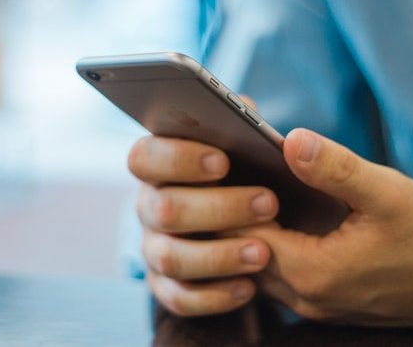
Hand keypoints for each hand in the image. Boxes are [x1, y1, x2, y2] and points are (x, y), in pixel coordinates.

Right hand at [128, 135, 278, 315]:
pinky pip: (179, 298)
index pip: (144, 157)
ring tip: (263, 253)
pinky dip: (214, 296)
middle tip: (268, 203)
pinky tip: (249, 288)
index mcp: (157, 165)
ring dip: (218, 256)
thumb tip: (249, 113)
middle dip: (218, 208)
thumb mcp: (244, 144)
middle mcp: (149, 206)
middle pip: (163, 209)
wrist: (251, 222)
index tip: (222, 162)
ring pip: (170, 257)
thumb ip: (242, 123)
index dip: (178, 159)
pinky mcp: (166, 285)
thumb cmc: (244, 172)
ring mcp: (154, 248)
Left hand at [233, 128, 412, 327]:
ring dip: (249, 232)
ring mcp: (314, 304)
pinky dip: (271, 245)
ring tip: (247, 190)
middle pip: (243, 253)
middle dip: (231, 214)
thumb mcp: (388, 193)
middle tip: (228, 173)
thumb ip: (336, 168)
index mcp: (312, 272)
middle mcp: (305, 296)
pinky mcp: (325, 301)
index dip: (229, 199)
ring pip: (259, 266)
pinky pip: (281, 274)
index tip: (223, 166)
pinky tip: (278, 216)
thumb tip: (291, 140)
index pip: (242, 234)